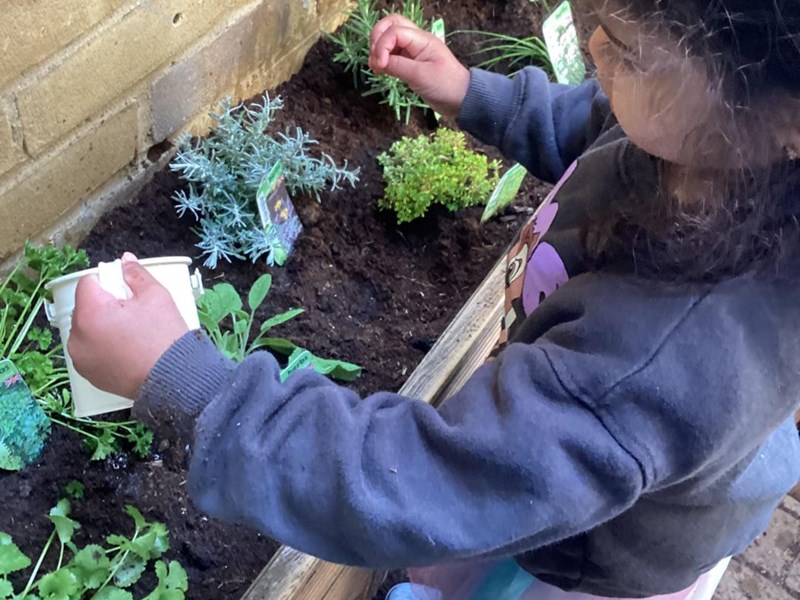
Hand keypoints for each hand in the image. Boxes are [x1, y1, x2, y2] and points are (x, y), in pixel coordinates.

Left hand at [68, 253, 189, 399]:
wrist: (173, 379)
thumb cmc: (164, 337)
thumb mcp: (156, 296)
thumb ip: (136, 275)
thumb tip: (126, 261)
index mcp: (90, 313)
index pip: (88, 283)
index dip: (108, 282)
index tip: (127, 292)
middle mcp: (78, 337)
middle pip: (85, 307)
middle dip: (105, 306)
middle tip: (134, 314)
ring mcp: (81, 358)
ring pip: (87, 329)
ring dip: (102, 326)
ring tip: (131, 334)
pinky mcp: (89, 374)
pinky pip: (91, 350)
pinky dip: (104, 346)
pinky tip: (127, 350)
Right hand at [369, 14, 470, 118]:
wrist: (461, 100)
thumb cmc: (445, 86)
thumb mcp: (420, 76)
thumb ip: (397, 66)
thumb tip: (377, 61)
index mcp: (422, 39)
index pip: (395, 31)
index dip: (382, 45)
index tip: (379, 65)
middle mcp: (416, 41)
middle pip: (391, 25)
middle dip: (377, 38)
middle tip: (374, 59)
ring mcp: (413, 51)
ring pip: (389, 38)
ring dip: (378, 49)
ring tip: (376, 67)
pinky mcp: (410, 63)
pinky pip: (392, 53)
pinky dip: (383, 59)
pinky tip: (381, 71)